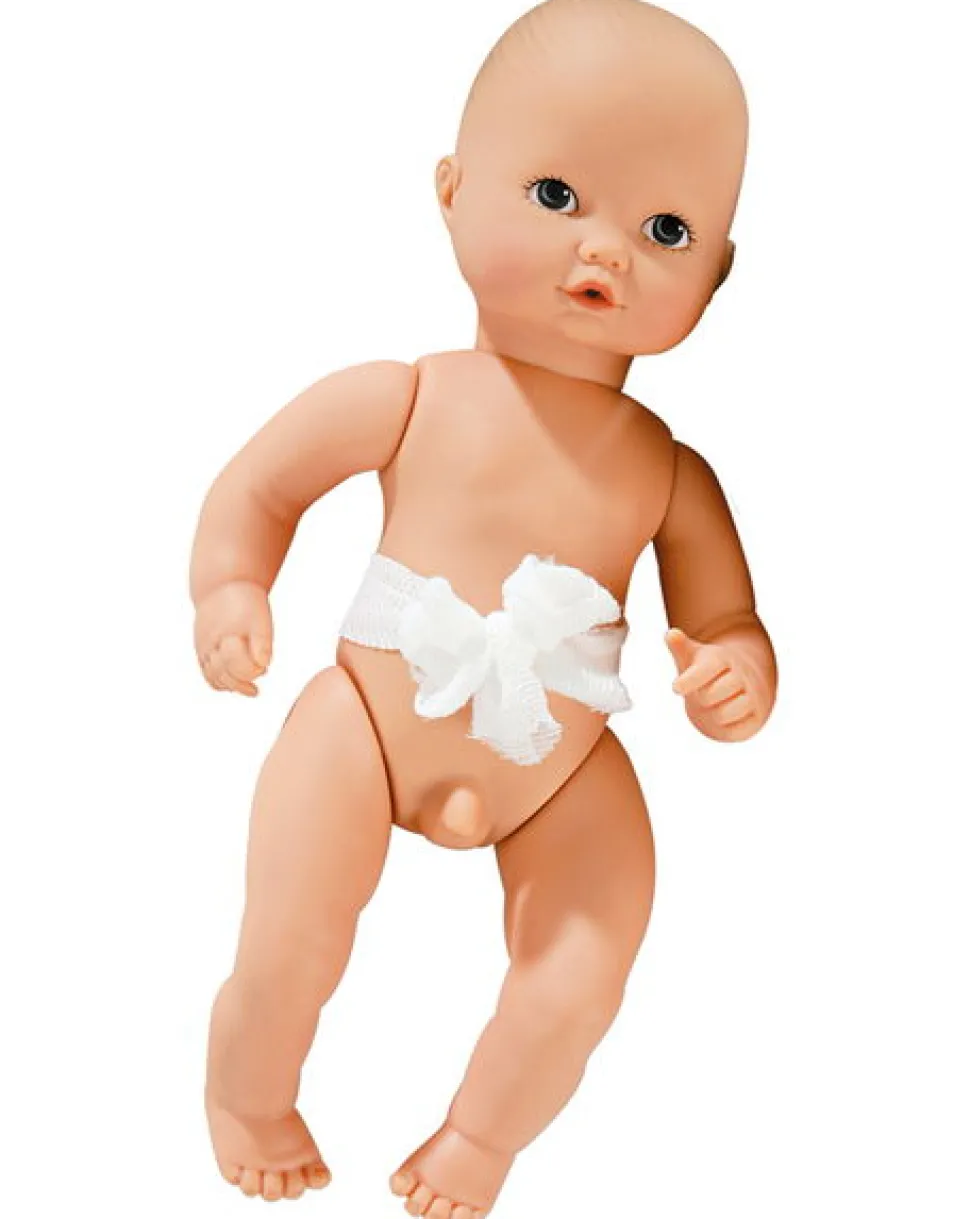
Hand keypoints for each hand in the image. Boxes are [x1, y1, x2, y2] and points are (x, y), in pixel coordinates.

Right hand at [194, 580, 272, 696]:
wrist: (222, 585)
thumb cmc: (246, 602)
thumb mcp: (261, 619)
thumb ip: (263, 643)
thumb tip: (264, 665)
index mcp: (225, 635)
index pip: (236, 666)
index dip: (252, 671)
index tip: (265, 669)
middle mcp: (210, 644)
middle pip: (223, 675)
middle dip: (242, 683)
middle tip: (257, 686)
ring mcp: (202, 648)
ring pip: (213, 677)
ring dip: (231, 686)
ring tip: (249, 689)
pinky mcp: (200, 650)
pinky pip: (207, 673)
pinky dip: (219, 682)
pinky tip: (235, 683)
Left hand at [665, 626, 766, 741]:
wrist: (741, 686)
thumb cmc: (708, 672)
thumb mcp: (692, 657)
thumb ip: (680, 646)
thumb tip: (670, 634)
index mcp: (722, 658)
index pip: (704, 669)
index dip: (688, 681)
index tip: (676, 688)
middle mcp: (740, 674)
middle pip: (709, 696)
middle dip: (701, 699)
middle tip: (705, 693)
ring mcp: (753, 694)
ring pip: (723, 714)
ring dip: (713, 715)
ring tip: (717, 704)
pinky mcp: (758, 715)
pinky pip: (735, 731)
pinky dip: (726, 728)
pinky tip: (728, 716)